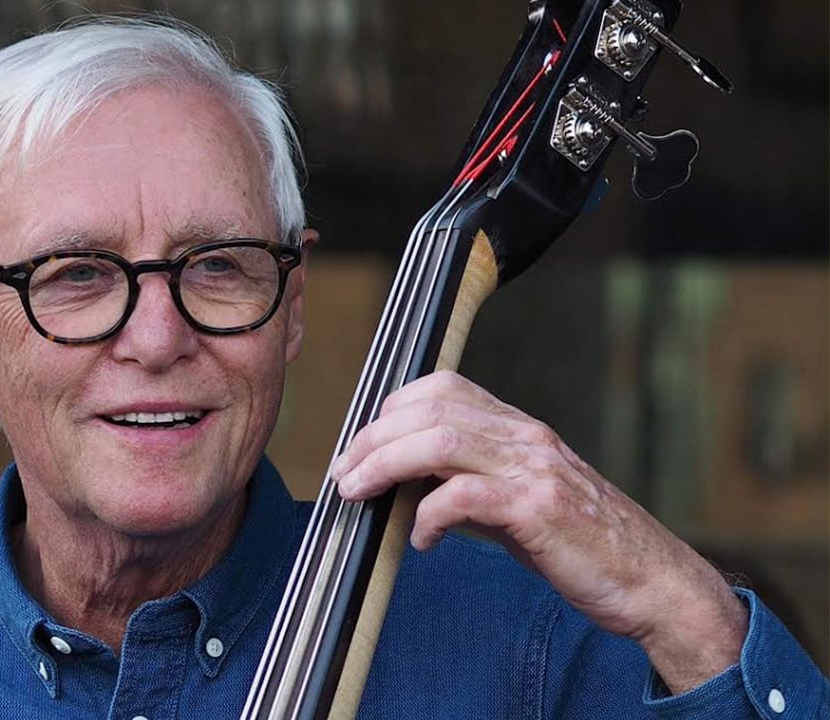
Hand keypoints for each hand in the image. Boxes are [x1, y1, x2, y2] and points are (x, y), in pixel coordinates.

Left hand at [330, 370, 746, 693]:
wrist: (653, 582)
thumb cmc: (583, 546)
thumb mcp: (519, 501)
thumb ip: (470, 482)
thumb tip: (409, 485)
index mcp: (520, 429)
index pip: (444, 388)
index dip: (392, 410)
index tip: (363, 446)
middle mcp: (526, 438)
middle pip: (430, 409)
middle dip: (374, 439)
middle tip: (345, 474)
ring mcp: (534, 469)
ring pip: (439, 441)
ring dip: (385, 465)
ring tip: (359, 493)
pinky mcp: (539, 509)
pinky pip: (463, 496)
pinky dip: (428, 515)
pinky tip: (420, 540)